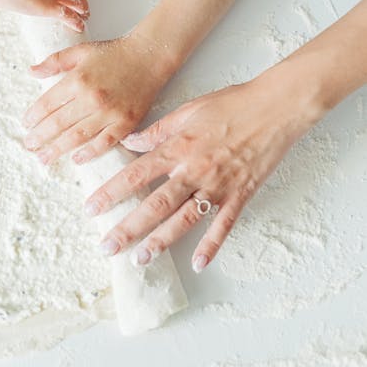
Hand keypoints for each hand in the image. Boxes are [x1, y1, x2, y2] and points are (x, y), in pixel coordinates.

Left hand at [23, 32, 172, 162]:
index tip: (26, 125)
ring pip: (77, 136)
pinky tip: (77, 159)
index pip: (48, 103)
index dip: (34, 116)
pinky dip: (90, 153)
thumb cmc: (115, 52)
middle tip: (29, 146)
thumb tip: (32, 71)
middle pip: (58, 123)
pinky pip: (105, 142)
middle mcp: (91, 98)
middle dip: (40, 137)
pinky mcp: (126, 122)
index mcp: (77, 79)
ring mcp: (109, 112)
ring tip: (44, 157)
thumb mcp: (81, 51)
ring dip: (58, 149)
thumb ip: (54, 61)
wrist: (149, 56)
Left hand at [84, 69, 323, 271]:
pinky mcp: (241, 195)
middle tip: (107, 246)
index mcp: (179, 147)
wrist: (275, 107)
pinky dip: (211, 246)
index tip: (92, 208)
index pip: (137, 174)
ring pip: (184, 220)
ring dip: (161, 242)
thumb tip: (130, 141)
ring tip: (140, 259)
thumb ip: (158, 130)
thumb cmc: (232, 103)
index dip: (112, 192)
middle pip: (156, 204)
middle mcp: (195, 170)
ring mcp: (218, 186)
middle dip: (129, 227)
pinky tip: (198, 263)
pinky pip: (223, 225)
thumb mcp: (189, 109)